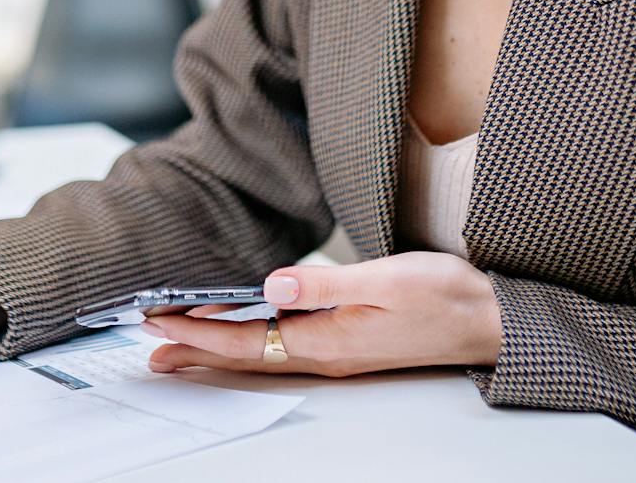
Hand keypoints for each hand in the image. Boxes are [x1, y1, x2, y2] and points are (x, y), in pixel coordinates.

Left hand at [142, 252, 501, 377]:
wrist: (489, 319)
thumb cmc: (446, 295)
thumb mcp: (387, 279)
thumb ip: (326, 283)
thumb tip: (272, 284)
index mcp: (327, 341)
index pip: (245, 339)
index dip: (197, 331)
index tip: (157, 320)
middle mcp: (324, 354)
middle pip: (243, 355)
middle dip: (192, 347)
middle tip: (146, 343)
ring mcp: (335, 352)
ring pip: (259, 354)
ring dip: (214, 348)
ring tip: (175, 348)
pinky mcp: (346, 343)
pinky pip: (280, 347)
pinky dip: (247, 340)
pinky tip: (240, 330)